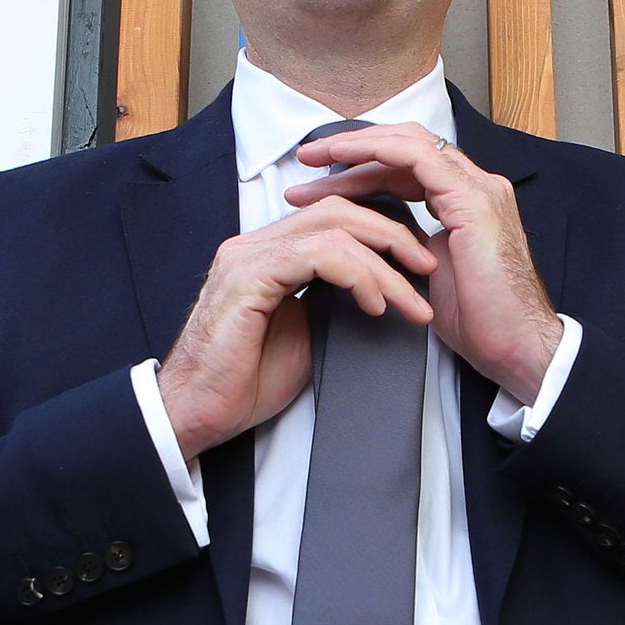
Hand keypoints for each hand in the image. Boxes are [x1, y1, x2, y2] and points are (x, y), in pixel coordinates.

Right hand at [156, 197, 438, 459]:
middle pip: (339, 211)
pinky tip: (373, 303)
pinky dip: (356, 274)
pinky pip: (316, 254)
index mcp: (269, 253)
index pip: (335, 218)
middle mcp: (255, 244)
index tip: (418, 267)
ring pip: (334, 228)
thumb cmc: (243, 381)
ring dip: (383, 262)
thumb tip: (378, 290)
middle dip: (393, 236)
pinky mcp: (247, 277)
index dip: (382, 235)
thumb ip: (330, 300)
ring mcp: (248, 256)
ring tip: (410, 298)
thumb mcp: (304, 332)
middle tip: (428, 268)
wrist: (196, 413)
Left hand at [288, 124, 562, 402]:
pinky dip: (377, 151)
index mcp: (465, 202)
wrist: (519, 346)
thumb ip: (407, 245)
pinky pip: (417, 158)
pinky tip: (344, 156)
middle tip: (306, 159)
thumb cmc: (484, 322)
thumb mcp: (430, 274)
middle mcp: (475, 186)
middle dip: (353, 148)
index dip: (362, 167)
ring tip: (313, 156)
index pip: (407, 167)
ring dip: (357, 146)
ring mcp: (477, 188)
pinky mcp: (472, 199)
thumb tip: (369, 240)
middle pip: (405, 148)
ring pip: (408, 143)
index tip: (318, 181)